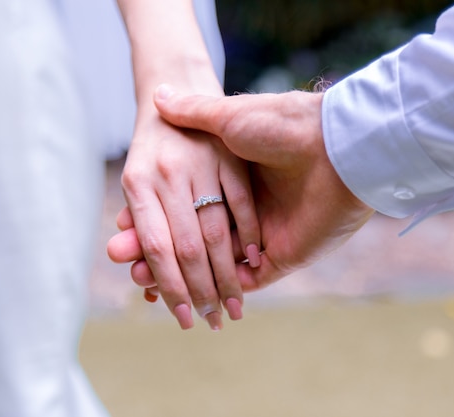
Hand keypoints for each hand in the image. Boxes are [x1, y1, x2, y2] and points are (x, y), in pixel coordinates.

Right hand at [110, 86, 373, 292]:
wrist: (333, 144)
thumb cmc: (282, 125)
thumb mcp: (228, 117)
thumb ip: (193, 112)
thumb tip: (157, 96)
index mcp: (227, 181)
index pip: (180, 213)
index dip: (149, 226)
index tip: (120, 237)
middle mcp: (241, 212)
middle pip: (191, 244)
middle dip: (157, 258)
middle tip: (127, 268)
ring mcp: (260, 236)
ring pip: (213, 267)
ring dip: (180, 279)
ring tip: (144, 285)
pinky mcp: (281, 256)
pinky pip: (246, 280)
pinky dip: (217, 289)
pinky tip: (183, 293)